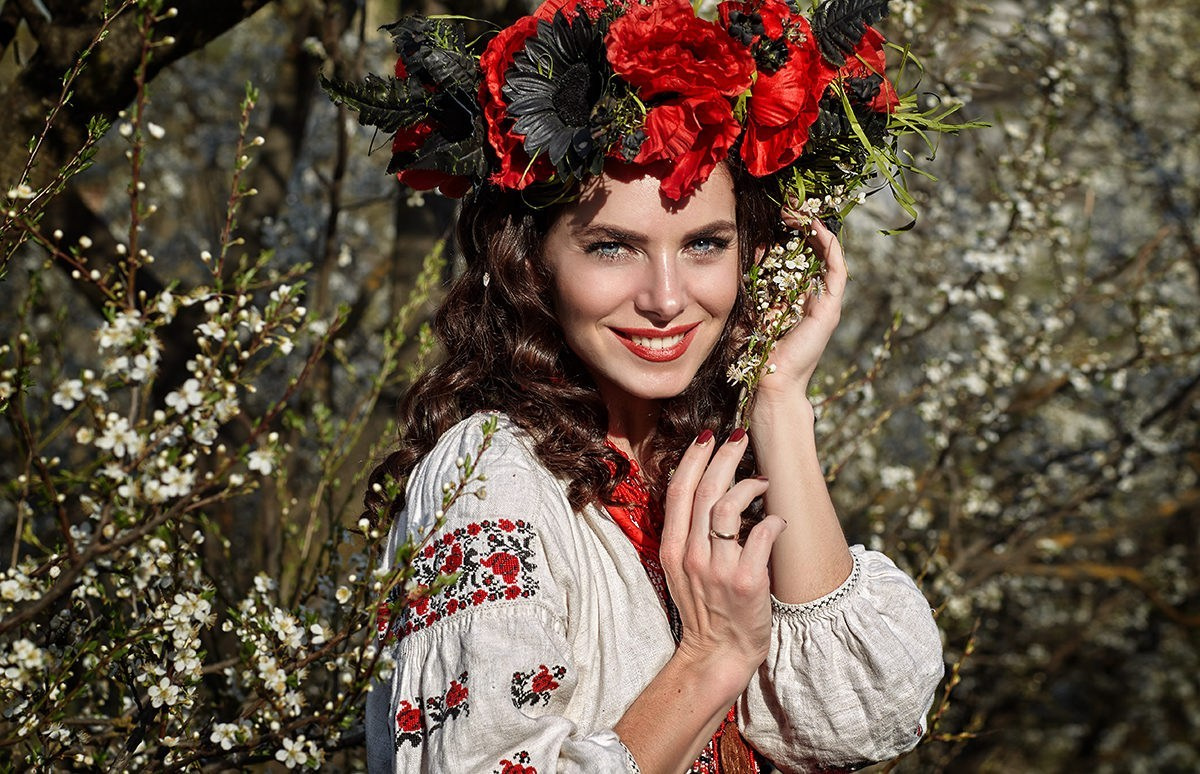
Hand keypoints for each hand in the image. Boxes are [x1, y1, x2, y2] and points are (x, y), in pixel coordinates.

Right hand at [658, 430, 787, 680]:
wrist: (717, 654)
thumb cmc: (706, 609)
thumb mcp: (682, 570)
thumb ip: (688, 534)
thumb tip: (707, 491)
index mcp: (674, 549)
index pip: (679, 491)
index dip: (694, 458)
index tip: (708, 437)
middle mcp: (692, 555)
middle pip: (705, 490)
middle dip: (724, 455)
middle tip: (740, 436)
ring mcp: (718, 569)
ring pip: (728, 507)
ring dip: (748, 484)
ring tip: (763, 479)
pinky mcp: (746, 582)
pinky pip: (760, 535)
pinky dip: (772, 520)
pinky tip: (778, 519)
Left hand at [755, 217, 846, 403]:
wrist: (768, 384)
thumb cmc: (754, 355)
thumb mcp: (749, 309)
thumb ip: (752, 285)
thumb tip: (754, 253)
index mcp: (796, 300)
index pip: (800, 258)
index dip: (793, 235)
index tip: (779, 217)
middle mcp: (814, 299)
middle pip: (816, 253)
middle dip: (805, 227)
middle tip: (791, 207)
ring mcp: (825, 304)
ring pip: (829, 257)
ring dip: (817, 231)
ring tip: (802, 212)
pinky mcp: (830, 310)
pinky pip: (837, 271)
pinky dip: (830, 247)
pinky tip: (817, 228)